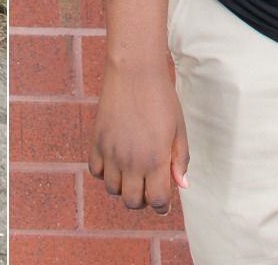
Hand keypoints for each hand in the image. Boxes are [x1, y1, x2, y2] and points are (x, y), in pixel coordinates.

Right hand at [87, 63, 189, 212]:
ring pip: (113, 189)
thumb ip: (180, 160)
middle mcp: (131, 161)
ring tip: (133, 172)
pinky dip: (105, 172)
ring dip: (124, 187)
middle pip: (132, 202)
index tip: (164, 201)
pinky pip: (96, 171)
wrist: (134, 72)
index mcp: (155, 160)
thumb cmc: (162, 99)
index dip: (162, 206)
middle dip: (142, 200)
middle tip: (148, 186)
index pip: (157, 201)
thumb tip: (182, 185)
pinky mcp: (96, 141)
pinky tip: (116, 160)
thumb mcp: (178, 130)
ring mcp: (111, 152)